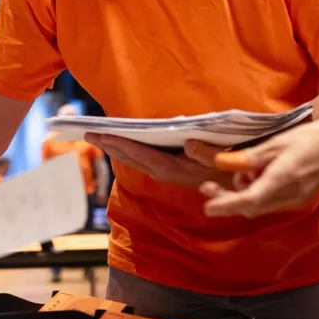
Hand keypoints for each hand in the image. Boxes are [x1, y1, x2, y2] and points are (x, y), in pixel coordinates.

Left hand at [89, 135, 235, 188]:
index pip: (139, 153)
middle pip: (129, 157)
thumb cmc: (224, 166)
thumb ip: (203, 152)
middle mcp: (161, 172)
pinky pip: (139, 159)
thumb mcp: (219, 158)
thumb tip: (188, 143)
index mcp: (170, 168)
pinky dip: (125, 150)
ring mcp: (161, 172)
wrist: (231, 185)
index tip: (102, 134)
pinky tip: (116, 143)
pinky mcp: (163, 170)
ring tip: (96, 136)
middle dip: (108, 145)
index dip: (120, 143)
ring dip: (113, 147)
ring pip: (131, 159)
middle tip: (88, 133)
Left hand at [200, 118, 318, 218]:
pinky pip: (270, 200)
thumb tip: (223, 163)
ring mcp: (294, 199)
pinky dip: (257, 191)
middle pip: (251, 206)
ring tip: (244, 170)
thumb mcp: (277, 143)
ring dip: (244, 193)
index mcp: (282, 180)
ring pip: (259, 204)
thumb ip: (250, 157)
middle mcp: (287, 196)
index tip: (207, 207)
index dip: (226, 204)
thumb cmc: (312, 138)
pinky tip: (257, 174)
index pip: (249, 200)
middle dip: (228, 199)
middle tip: (208, 187)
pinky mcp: (299, 197)